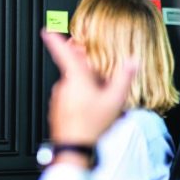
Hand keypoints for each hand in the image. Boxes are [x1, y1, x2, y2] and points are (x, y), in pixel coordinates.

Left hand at [41, 30, 136, 151]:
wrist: (75, 149)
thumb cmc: (91, 125)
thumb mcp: (114, 99)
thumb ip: (124, 78)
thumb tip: (132, 62)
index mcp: (75, 78)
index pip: (62, 53)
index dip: (54, 40)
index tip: (47, 30)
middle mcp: (63, 86)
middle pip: (74, 70)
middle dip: (87, 71)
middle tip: (101, 78)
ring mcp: (59, 100)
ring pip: (73, 86)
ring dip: (85, 88)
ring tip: (101, 100)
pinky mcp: (57, 112)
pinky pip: (70, 100)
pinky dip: (80, 100)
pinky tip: (92, 112)